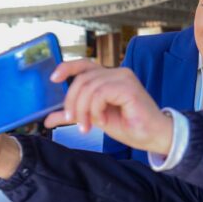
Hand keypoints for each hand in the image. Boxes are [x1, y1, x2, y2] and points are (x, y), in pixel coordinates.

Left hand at [46, 59, 172, 154]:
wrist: (153, 136)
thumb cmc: (130, 126)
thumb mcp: (95, 119)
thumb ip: (75, 114)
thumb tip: (49, 118)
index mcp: (110, 77)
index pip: (84, 65)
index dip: (66, 68)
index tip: (54, 79)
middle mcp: (117, 73)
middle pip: (82, 78)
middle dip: (72, 102)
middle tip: (73, 121)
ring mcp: (124, 78)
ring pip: (89, 87)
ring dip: (83, 110)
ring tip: (87, 126)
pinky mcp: (129, 88)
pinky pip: (101, 93)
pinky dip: (96, 109)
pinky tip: (102, 121)